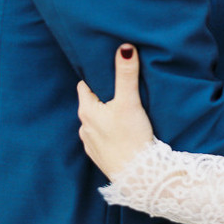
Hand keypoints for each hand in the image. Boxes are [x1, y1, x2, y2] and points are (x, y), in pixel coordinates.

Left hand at [77, 45, 153, 179]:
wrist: (138, 177)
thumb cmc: (130, 136)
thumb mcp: (129, 101)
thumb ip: (126, 74)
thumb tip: (124, 47)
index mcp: (87, 111)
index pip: (85, 85)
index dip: (96, 76)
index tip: (107, 68)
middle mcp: (85, 127)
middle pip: (92, 102)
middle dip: (104, 94)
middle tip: (120, 85)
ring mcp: (92, 144)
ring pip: (98, 120)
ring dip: (107, 113)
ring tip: (123, 106)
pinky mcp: (102, 156)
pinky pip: (104, 136)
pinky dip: (111, 130)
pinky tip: (123, 129)